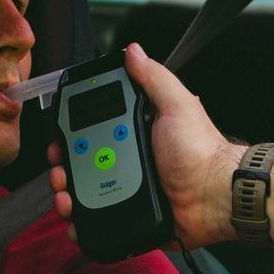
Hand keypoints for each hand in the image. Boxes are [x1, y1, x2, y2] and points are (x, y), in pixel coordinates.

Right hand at [46, 42, 237, 249]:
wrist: (215, 197)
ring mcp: (126, 188)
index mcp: (135, 132)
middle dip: (63, 166)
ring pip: (83, 192)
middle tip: (60, 171)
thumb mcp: (177, 106)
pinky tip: (75, 219)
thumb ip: (153, 78)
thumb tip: (134, 51)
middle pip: (80, 162)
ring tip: (65, 198)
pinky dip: (80, 221)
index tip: (59, 138)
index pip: (91, 129)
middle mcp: (127, 159)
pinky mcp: (128, 213)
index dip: (70, 133)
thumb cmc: (200, 151)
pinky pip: (97, 219)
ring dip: (66, 195)